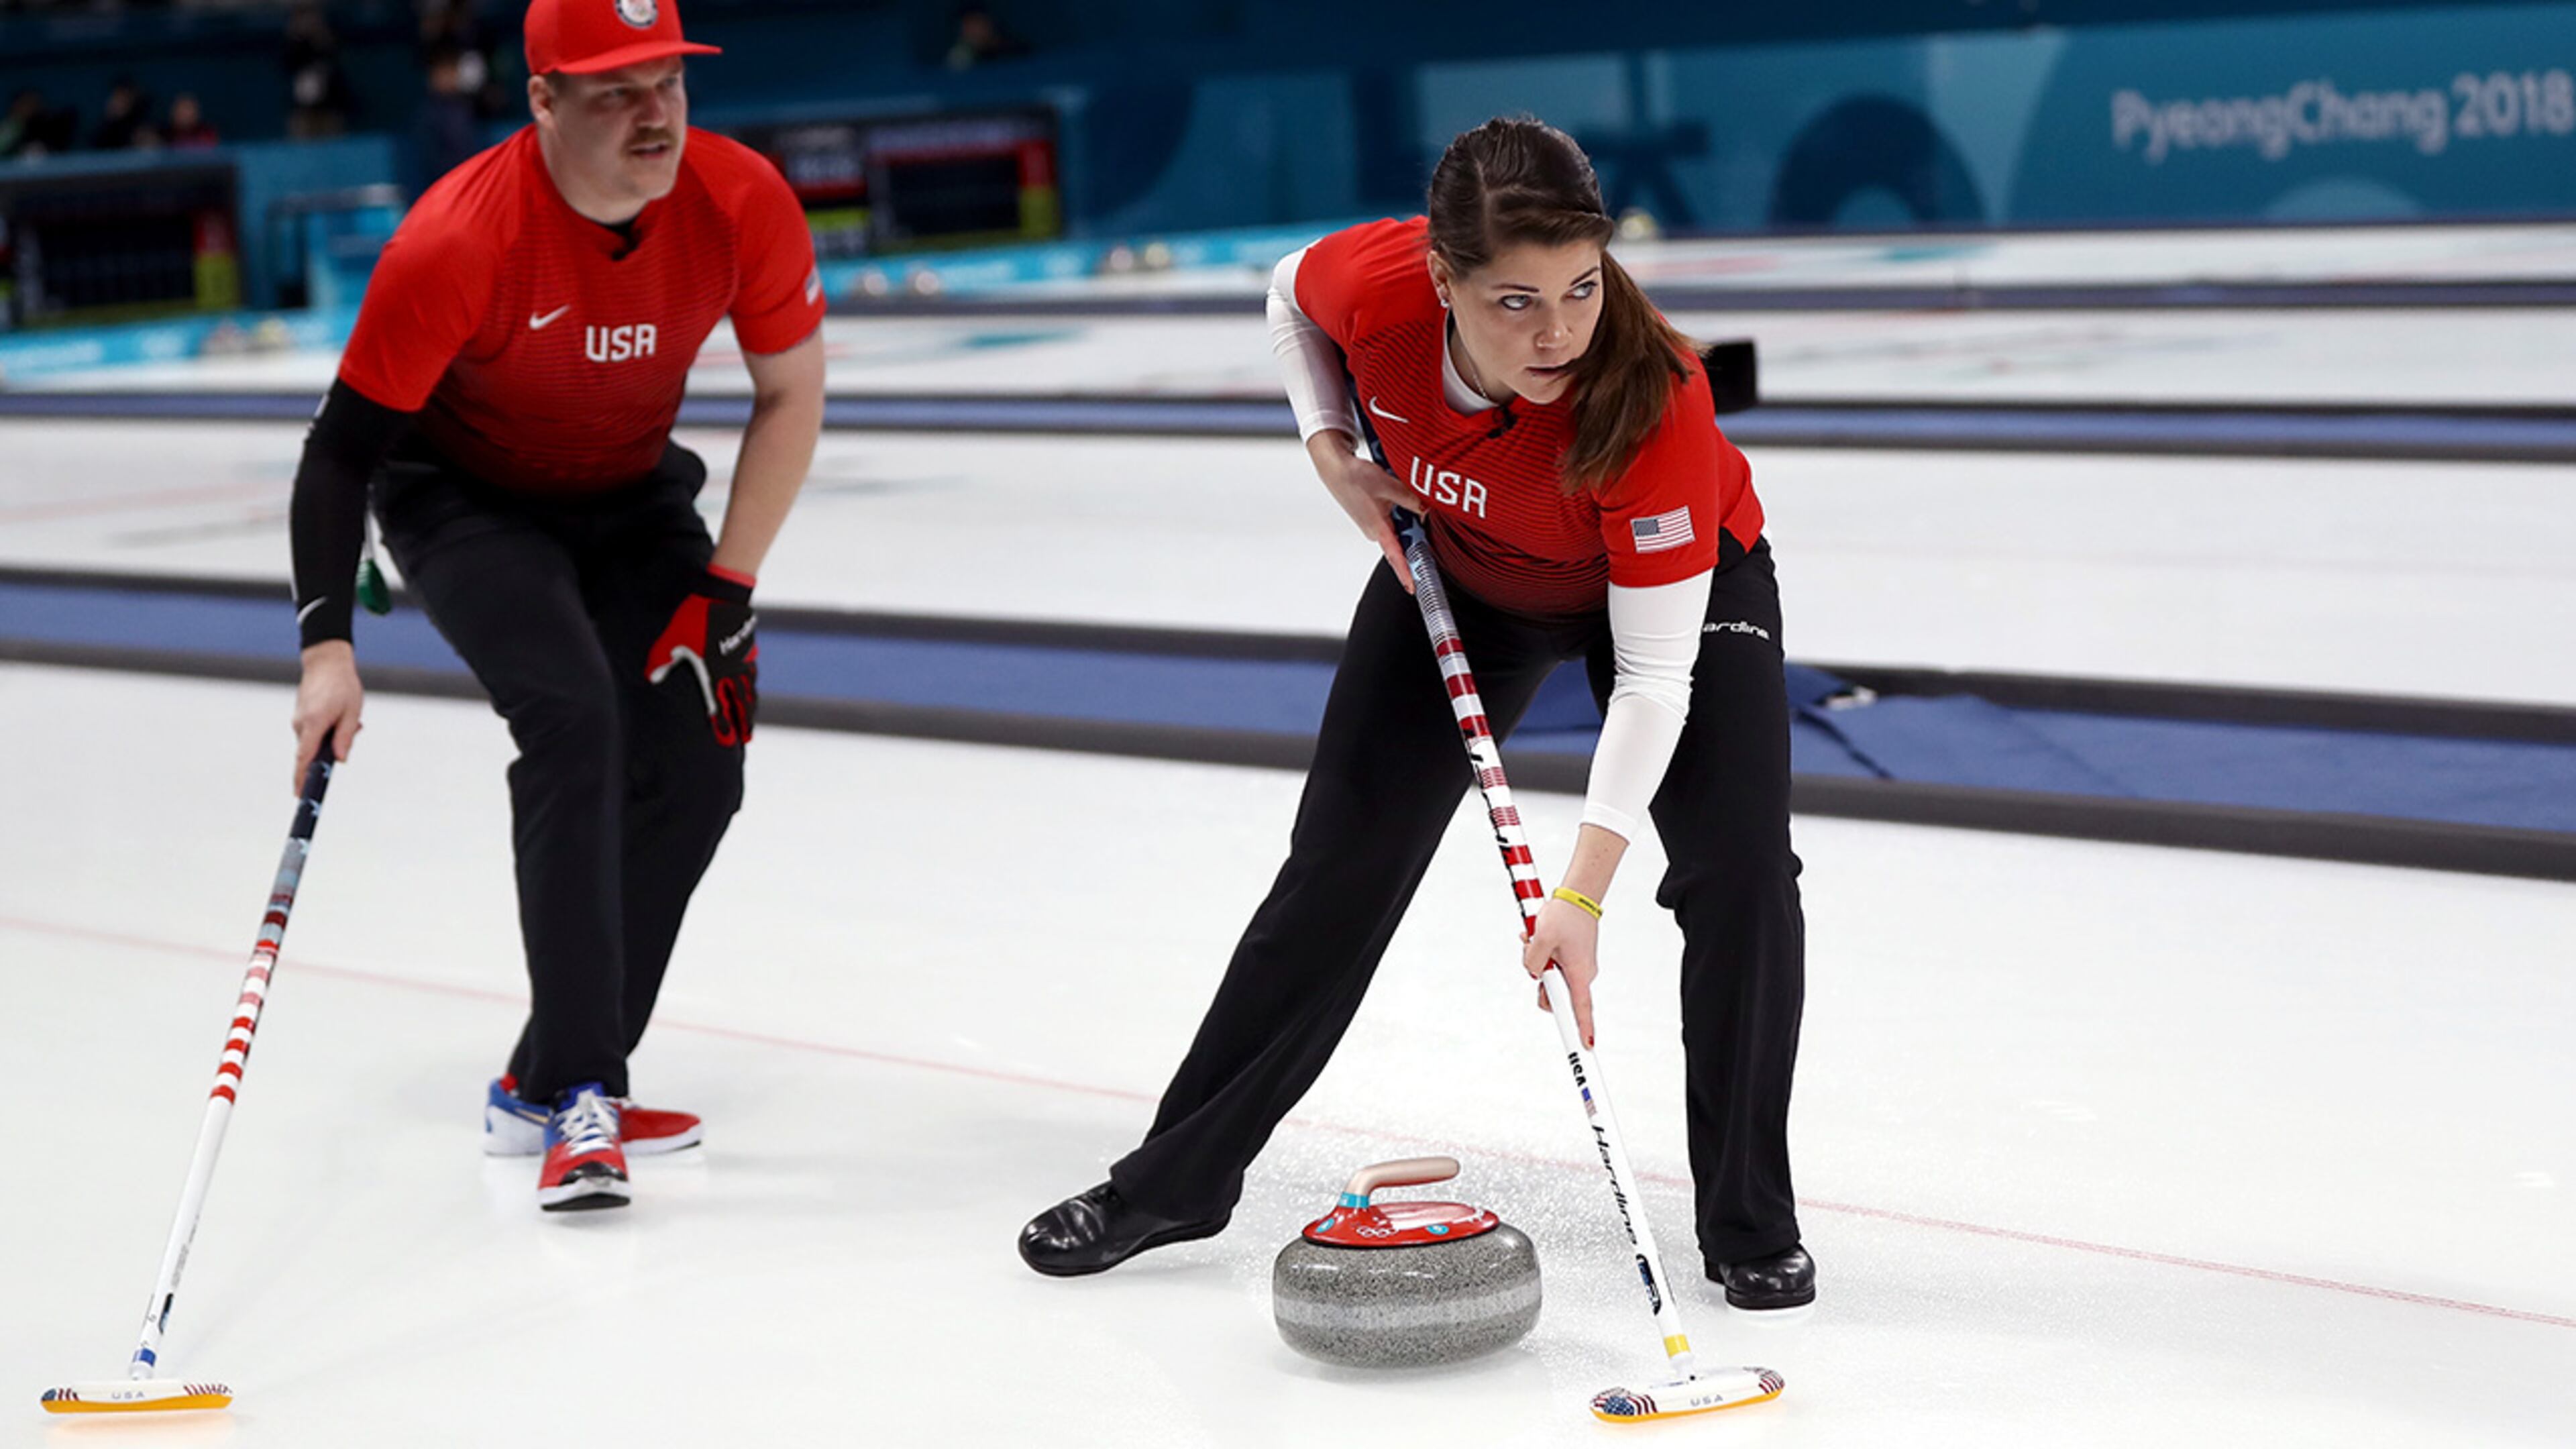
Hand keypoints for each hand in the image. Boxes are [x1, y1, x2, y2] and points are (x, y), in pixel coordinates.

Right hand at [292, 641, 362, 792]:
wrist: (326, 662)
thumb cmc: (342, 686)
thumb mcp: (351, 712)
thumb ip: (345, 737)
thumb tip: (340, 760)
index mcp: (313, 724)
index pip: (304, 758)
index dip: (302, 778)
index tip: (300, 795)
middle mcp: (301, 725)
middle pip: (311, 753)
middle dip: (331, 754)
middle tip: (352, 728)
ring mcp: (299, 721)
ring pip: (315, 743)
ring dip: (332, 740)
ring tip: (351, 719)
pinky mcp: (301, 718)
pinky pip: (314, 734)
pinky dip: (328, 732)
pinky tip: (343, 717)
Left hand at [647, 566, 757, 746]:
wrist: (723, 596)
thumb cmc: (695, 618)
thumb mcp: (671, 640)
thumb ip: (662, 661)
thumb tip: (651, 678)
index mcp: (712, 673)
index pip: (717, 705)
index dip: (721, 724)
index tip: (726, 741)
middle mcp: (729, 671)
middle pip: (739, 702)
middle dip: (742, 722)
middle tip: (746, 738)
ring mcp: (741, 660)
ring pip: (748, 689)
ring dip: (750, 706)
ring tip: (751, 720)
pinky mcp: (747, 648)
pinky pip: (751, 672)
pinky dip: (752, 684)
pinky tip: (752, 687)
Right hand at [1309, 434, 1415, 592]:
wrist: (1335, 468)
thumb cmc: (1354, 477)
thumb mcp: (1388, 485)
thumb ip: (1410, 499)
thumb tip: (1426, 508)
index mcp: (1377, 528)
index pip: (1395, 556)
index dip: (1406, 572)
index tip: (1413, 586)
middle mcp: (1374, 531)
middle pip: (1403, 541)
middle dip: (1416, 533)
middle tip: (1422, 515)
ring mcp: (1373, 525)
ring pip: (1399, 528)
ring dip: (1406, 517)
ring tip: (1398, 496)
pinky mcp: (1372, 517)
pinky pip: (1392, 520)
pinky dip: (1399, 512)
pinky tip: (1395, 495)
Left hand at [1522, 895, 1599, 1048]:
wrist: (1577, 897)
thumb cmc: (1564, 916)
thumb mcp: (1541, 939)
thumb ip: (1533, 962)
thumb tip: (1533, 973)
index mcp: (1579, 973)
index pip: (1581, 1009)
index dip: (1583, 1029)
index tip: (1586, 1046)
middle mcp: (1581, 974)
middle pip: (1555, 994)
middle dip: (1539, 981)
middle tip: (1533, 957)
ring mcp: (1576, 967)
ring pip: (1550, 978)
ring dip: (1538, 963)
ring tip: (1534, 940)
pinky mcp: (1571, 959)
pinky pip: (1552, 965)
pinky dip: (1542, 955)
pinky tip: (1536, 938)